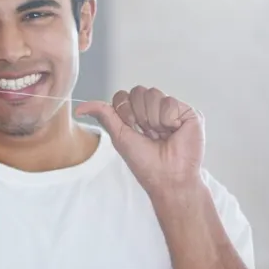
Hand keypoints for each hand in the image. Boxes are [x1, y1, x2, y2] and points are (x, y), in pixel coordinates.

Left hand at [76, 86, 204, 194]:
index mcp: (138, 115)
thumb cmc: (145, 163)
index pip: (123, 96)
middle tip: (148, 134)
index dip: (124, 112)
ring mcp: (172, 110)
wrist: (168, 177)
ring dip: (152, 119)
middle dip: (137, 115)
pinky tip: (173, 132)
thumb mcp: (119, 137)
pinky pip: (170, 102)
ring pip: (153, 94)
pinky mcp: (189, 113)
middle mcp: (154, 110)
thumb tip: (80, 108)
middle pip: (137, 91)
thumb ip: (103, 115)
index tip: (132, 131)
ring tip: (161, 135)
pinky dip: (168, 120)